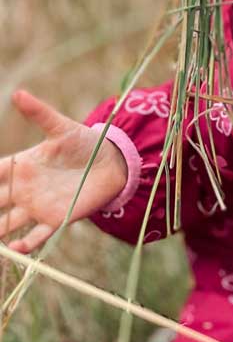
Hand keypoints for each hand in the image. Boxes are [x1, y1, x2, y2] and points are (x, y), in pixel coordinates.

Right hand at [0, 90, 128, 252]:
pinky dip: (24, 244)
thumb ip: (39, 114)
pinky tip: (15, 248)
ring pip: (6, 224)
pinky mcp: (56, 219)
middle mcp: (23, 189)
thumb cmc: (85, 143)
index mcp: (20, 166)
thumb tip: (18, 93)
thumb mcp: (62, 128)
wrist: (113, 162)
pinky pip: (36, 235)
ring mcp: (37, 206)